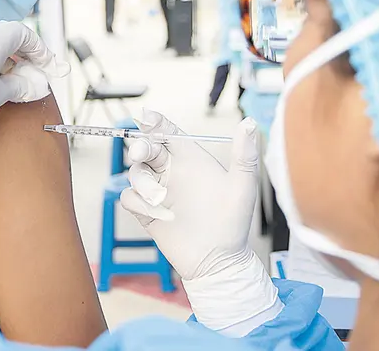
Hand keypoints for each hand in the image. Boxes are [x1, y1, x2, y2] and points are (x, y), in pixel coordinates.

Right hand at [120, 111, 280, 332]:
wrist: (218, 260)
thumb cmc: (233, 223)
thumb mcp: (242, 186)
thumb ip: (244, 154)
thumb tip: (250, 123)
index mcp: (192, 160)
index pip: (169, 133)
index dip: (156, 123)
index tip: (146, 116)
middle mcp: (173, 172)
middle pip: (146, 149)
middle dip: (140, 146)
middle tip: (141, 153)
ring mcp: (158, 192)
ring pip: (135, 172)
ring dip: (142, 182)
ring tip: (159, 199)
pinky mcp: (147, 212)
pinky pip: (129, 197)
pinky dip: (136, 202)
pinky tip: (154, 214)